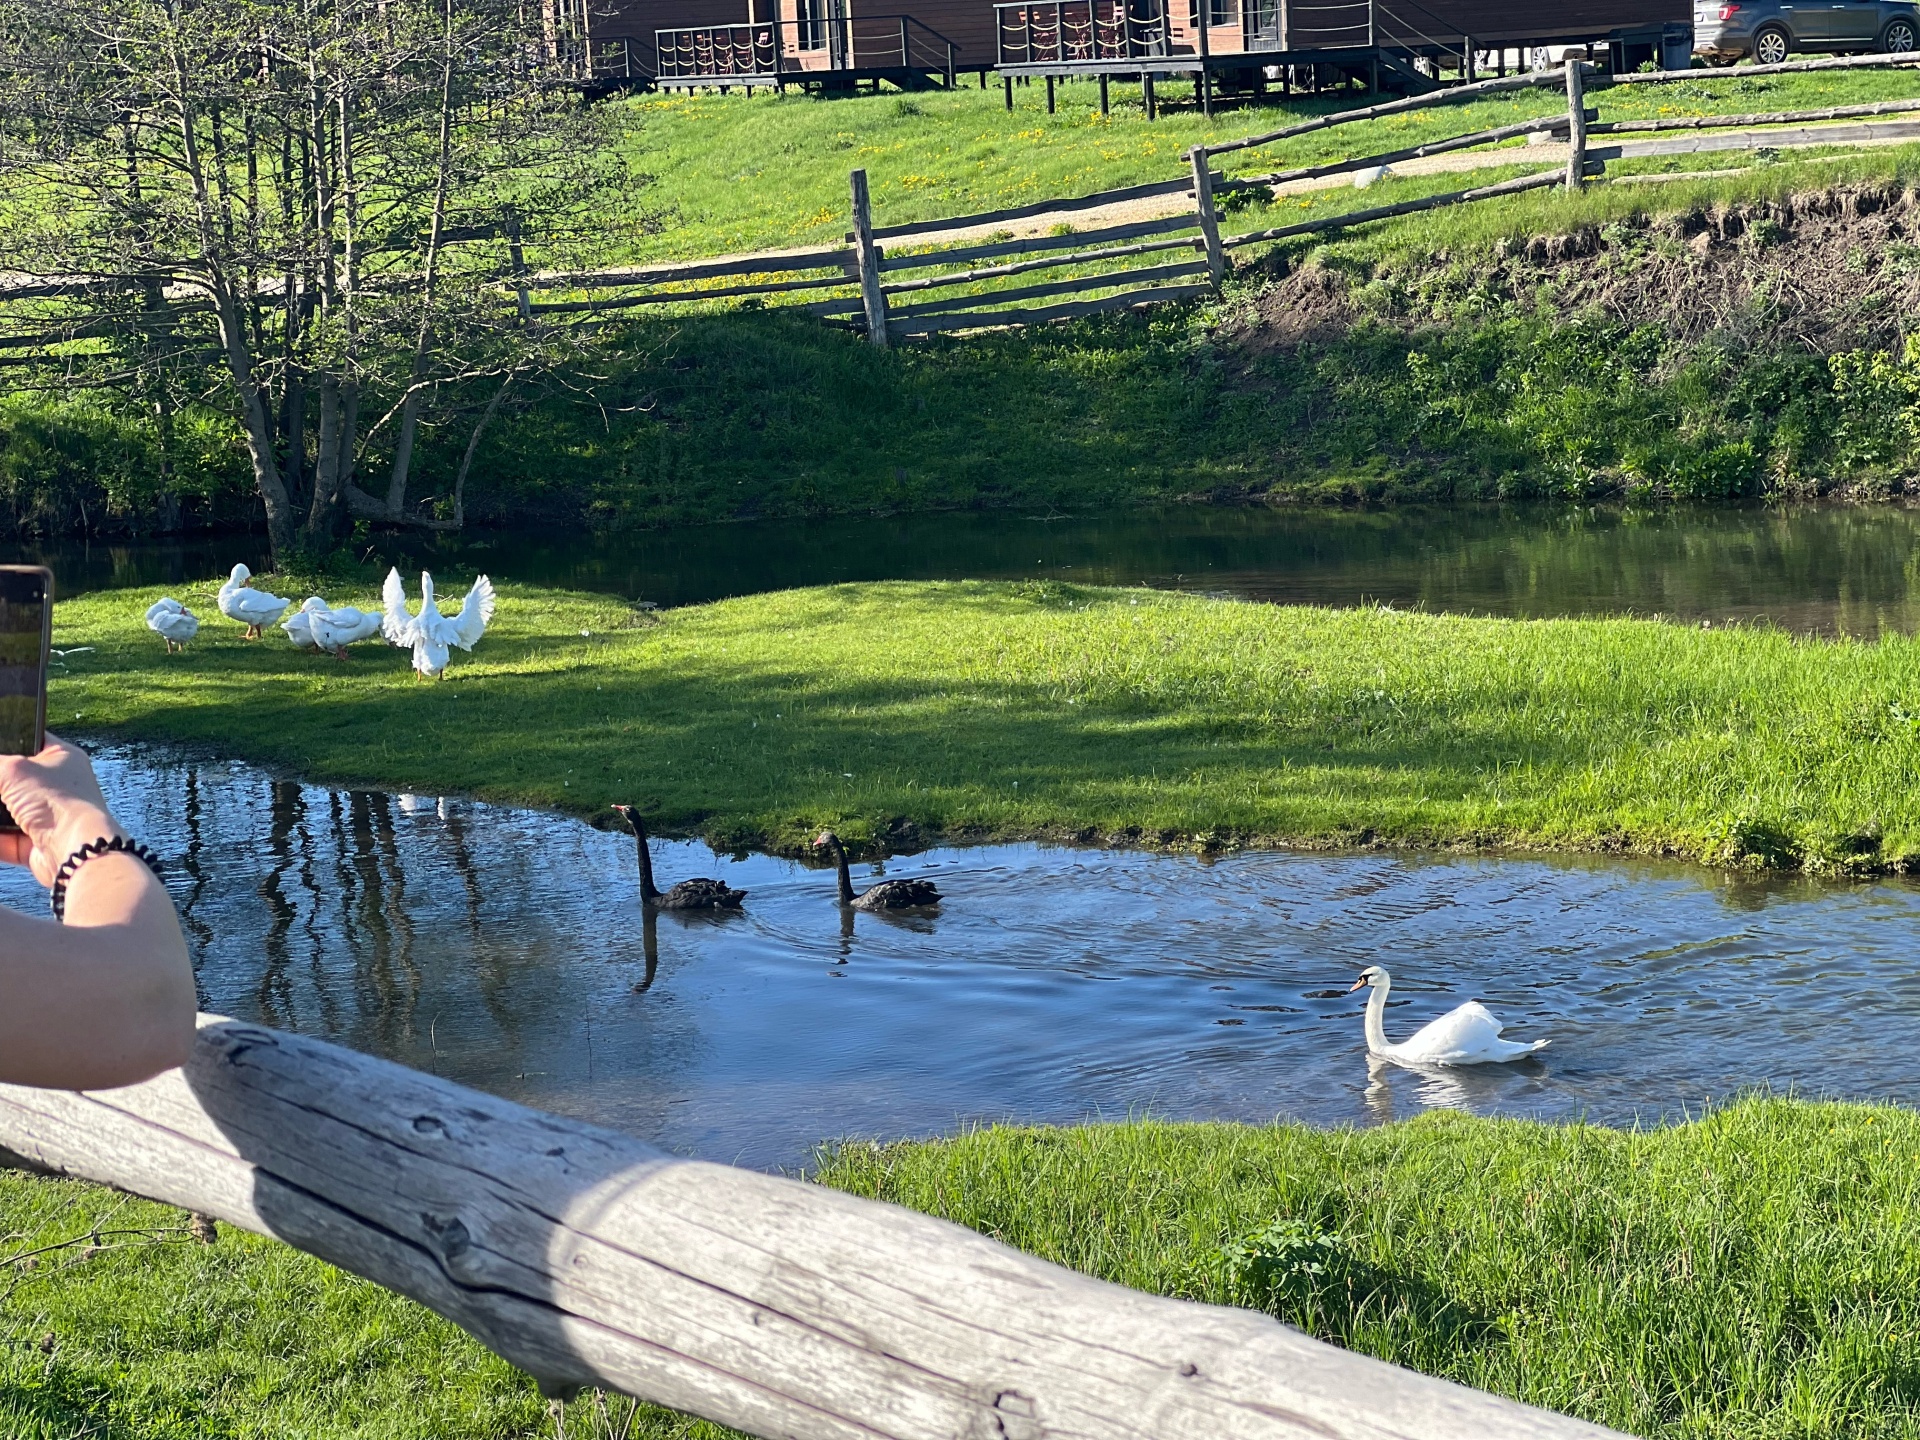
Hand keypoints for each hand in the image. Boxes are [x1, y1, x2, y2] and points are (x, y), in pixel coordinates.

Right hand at [0, 735, 124, 887]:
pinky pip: (6, 840)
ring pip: (8, 810)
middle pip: (13, 779)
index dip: (8, 739)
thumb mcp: (14, 769)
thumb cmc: (56, 801)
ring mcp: (47, 816)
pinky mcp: (36, 845)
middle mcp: (57, 786)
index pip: (30, 739)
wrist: (76, 849)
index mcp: (62, 757)